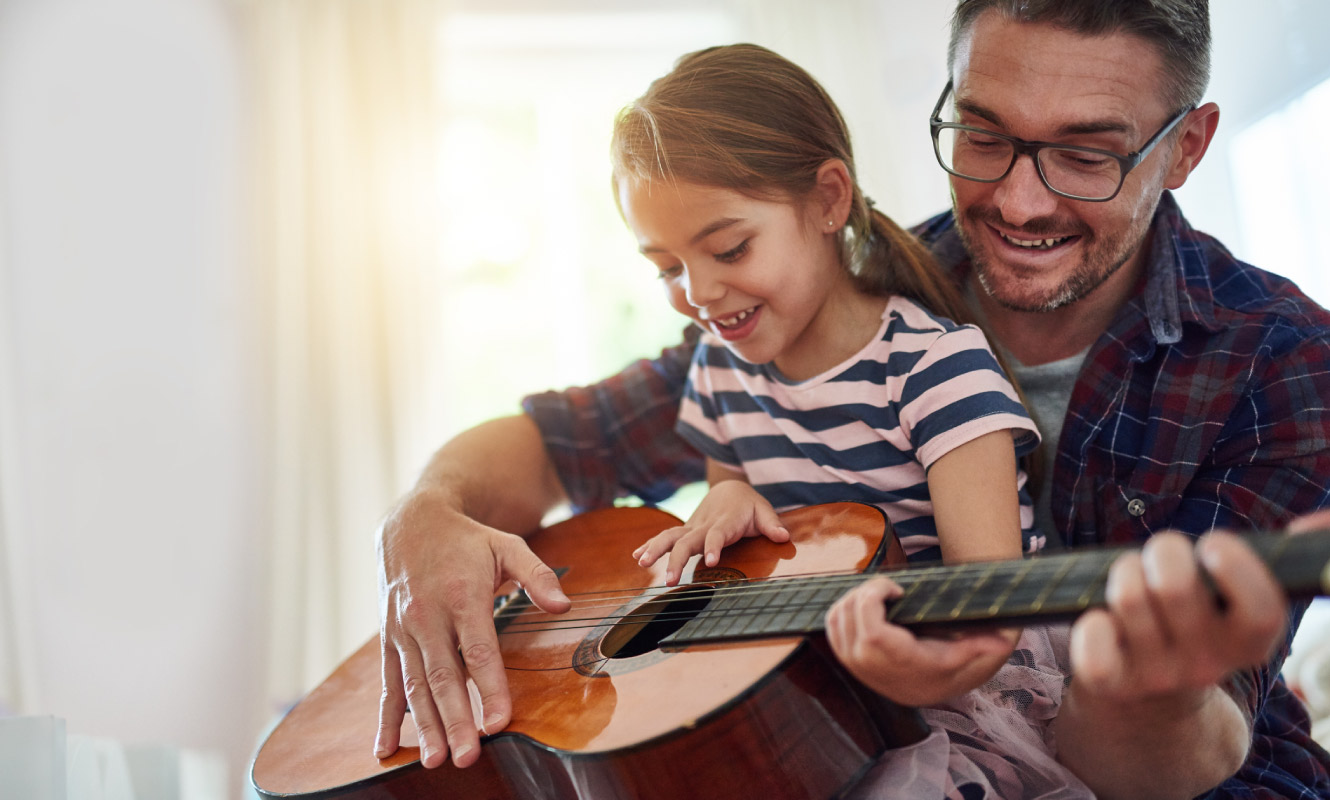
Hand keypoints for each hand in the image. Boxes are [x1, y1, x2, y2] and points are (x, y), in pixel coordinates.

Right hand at [374, 487, 569, 767]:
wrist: (412, 522)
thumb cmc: (467, 540)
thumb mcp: (507, 545)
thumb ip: (537, 575)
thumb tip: (563, 605)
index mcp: (462, 595)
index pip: (479, 650)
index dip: (488, 688)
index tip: (498, 722)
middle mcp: (428, 616)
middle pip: (444, 676)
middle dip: (455, 720)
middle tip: (466, 757)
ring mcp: (405, 630)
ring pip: (415, 685)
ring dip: (425, 726)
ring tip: (434, 760)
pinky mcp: (389, 638)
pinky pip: (388, 682)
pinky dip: (386, 716)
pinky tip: (386, 748)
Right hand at [631, 480, 789, 584]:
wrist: (729, 489)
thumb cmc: (749, 505)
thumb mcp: (764, 511)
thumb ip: (772, 524)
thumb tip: (783, 537)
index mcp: (725, 521)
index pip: (717, 534)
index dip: (714, 546)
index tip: (711, 561)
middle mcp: (704, 524)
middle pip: (687, 540)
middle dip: (676, 559)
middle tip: (670, 580)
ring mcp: (692, 527)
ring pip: (670, 536)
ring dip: (655, 549)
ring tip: (642, 563)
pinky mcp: (685, 531)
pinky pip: (665, 536)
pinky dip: (650, 544)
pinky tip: (636, 556)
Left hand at [825, 576, 1018, 706]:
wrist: (920, 689)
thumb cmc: (942, 667)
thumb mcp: (962, 656)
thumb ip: (980, 646)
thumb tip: (1005, 640)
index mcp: (896, 661)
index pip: (871, 629)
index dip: (874, 598)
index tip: (894, 588)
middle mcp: (869, 664)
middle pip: (850, 613)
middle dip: (866, 591)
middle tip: (888, 588)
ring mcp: (852, 662)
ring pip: (838, 616)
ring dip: (854, 596)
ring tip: (878, 595)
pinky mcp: (843, 656)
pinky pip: (831, 623)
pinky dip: (843, 607)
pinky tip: (864, 603)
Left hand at [1068, 530, 1285, 702]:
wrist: (1155, 697)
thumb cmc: (1192, 618)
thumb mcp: (1230, 597)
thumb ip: (1254, 562)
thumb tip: (1314, 522)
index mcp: (1249, 641)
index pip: (1261, 611)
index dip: (1237, 567)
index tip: (1213, 545)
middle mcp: (1209, 664)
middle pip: (1175, 587)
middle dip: (1161, 551)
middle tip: (1160, 556)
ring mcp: (1160, 676)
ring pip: (1128, 598)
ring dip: (1123, 573)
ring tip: (1130, 579)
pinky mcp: (1114, 683)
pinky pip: (1093, 642)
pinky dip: (1090, 620)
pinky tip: (1102, 618)